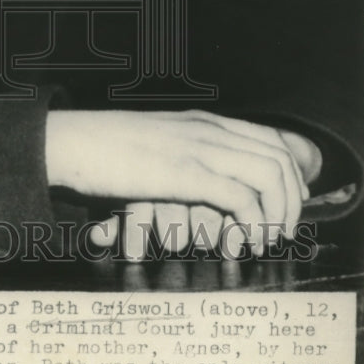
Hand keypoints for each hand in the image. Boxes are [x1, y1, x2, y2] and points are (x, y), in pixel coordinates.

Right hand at [46, 108, 309, 255]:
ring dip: (277, 214)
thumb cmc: (103, 147)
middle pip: (279, 159)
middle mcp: (209, 130)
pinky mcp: (184, 173)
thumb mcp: (154, 142)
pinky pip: (240, 199)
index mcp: (203, 121)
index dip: (290, 178)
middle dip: (292, 202)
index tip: (285, 209)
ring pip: (269, 176)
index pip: (271, 141)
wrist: (71, 140)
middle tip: (282, 233)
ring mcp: (198, 149)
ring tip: (264, 241)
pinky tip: (243, 242)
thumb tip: (204, 183)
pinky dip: (253, 224)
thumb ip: (182, 153)